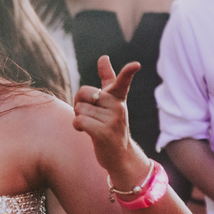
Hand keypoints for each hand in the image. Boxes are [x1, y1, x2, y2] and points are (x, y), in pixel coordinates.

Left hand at [73, 56, 149, 187]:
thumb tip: (104, 57)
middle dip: (79, 104)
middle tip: (90, 115)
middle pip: (83, 93)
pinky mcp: (104, 133)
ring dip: (79, 118)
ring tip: (92, 126)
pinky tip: (85, 132)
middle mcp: (118, 106)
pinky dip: (77, 126)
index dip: (128, 72)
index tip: (135, 65)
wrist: (119, 156)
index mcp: (118, 97)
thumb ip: (107, 80)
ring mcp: (112, 120)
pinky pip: (78, 120)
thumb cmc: (111, 125)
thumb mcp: (111, 102)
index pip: (123, 81)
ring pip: (79, 109)